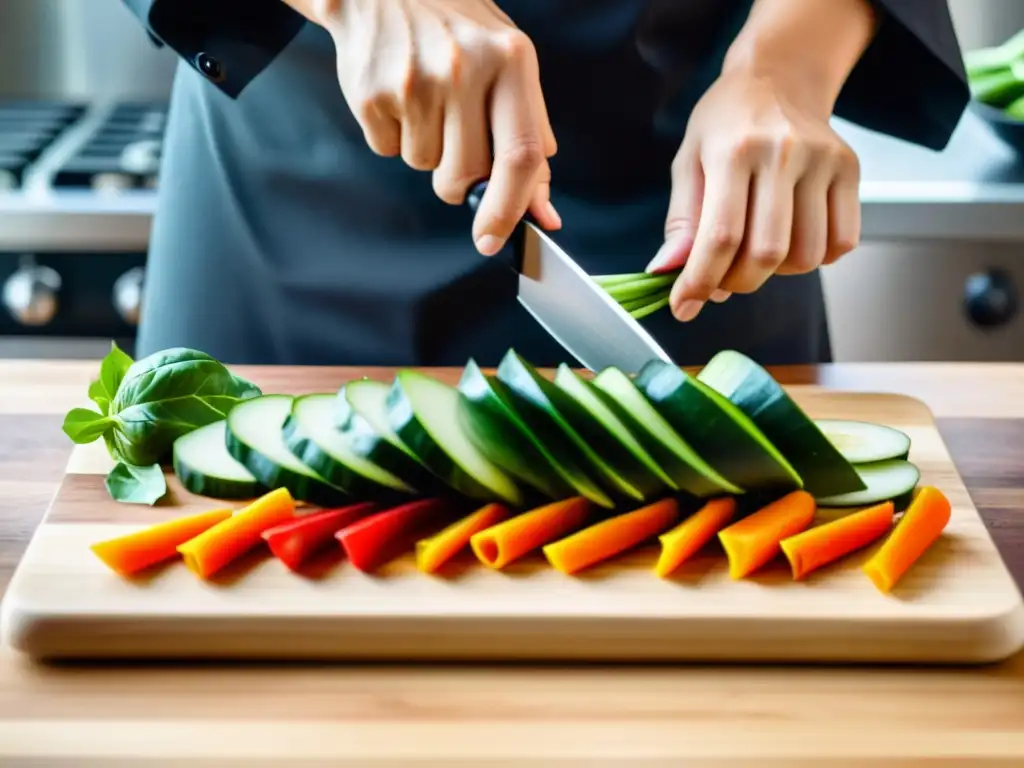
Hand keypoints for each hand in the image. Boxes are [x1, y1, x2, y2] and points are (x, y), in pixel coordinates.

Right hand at [311, 0, 560, 254]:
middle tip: (454, 142)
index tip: (495, 239)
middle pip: (466, 173)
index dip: (511, 208)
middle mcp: (465, 68)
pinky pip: (387, 150)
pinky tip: (398, 96)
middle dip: (460, 182)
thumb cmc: (456, 30)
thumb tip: (544, 212)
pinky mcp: (372, 93)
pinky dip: (393, 135)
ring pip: (424, 166)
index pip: (521, 155)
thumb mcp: (508, 65)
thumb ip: (530, 137)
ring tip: (425, 100)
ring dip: (426, 151)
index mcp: (511, 60)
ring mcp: (415, 80)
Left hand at [647, 68, 861, 321]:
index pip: (721, 235)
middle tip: (721, 278)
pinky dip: (813, 259)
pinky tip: (791, 237)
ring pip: (806, 257)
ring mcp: (823, 161)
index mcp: (734, 150)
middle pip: (766, 253)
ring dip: (775, 273)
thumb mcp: (688, 162)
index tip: (682, 306)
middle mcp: (783, 152)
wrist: (779, 77)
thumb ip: (681, 221)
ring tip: (756, 250)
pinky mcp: (851, 170)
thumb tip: (667, 272)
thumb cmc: (726, 124)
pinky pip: (840, 243)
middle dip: (737, 282)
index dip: (700, 281)